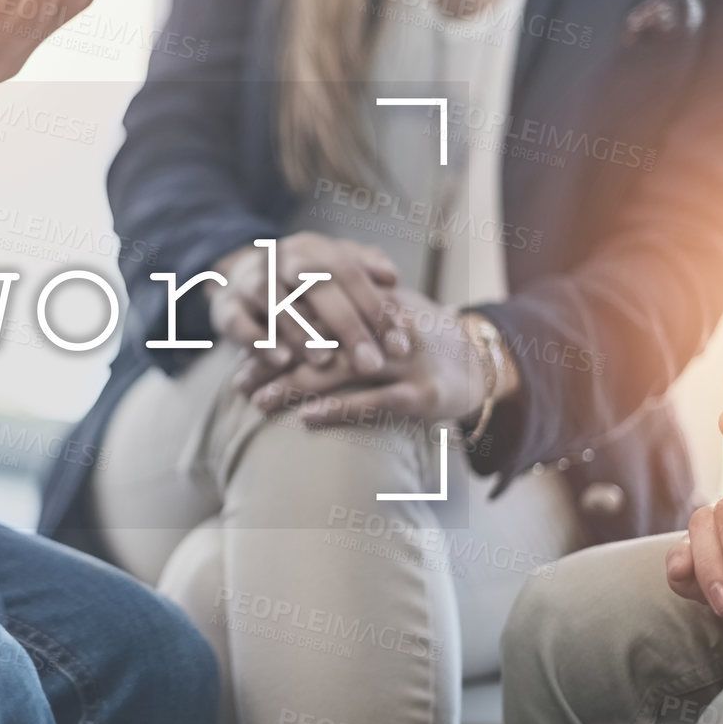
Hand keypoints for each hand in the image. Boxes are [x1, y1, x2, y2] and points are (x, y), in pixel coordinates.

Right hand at [210, 234, 405, 388]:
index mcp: (313, 248)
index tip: (401, 346)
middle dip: (347, 326)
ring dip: (302, 333)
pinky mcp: (226, 306)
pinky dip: (260, 341)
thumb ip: (365, 269)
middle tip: (370, 364)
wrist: (238, 276)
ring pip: (276, 301)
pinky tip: (281, 362)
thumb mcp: (332, 266)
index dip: (377, 309)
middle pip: (317, 285)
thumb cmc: (301, 282)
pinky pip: (239, 321)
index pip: (351, 274)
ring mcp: (251, 281)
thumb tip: (392, 277)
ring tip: (326, 362)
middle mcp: (281, 258)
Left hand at [245, 288, 483, 427]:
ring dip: (294, 386)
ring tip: (260, 402)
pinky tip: (307, 419)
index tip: (239, 352)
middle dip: (274, 362)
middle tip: (238, 383)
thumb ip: (340, 312)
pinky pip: (375, 401)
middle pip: (319, 340)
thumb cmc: (417, 339)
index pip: (312, 313)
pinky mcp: (423, 393)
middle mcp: (386, 329)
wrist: (483, 360)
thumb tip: (282, 317)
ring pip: (342, 369)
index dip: (274, 333)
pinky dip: (339, 409)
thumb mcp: (380, 313)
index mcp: (372, 304)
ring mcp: (406, 361)